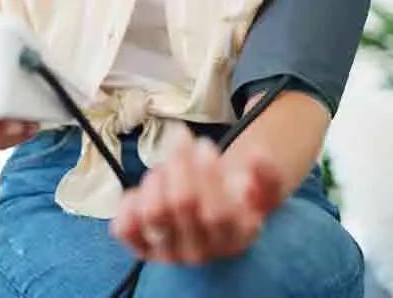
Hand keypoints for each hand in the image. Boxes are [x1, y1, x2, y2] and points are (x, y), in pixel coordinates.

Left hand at [110, 123, 282, 264]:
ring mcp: (167, 252)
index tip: (205, 146)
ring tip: (166, 166)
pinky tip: (146, 187)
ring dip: (157, 177)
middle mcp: (200, 252)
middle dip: (180, 161)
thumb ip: (268, 175)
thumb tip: (257, 156)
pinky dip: (130, 202)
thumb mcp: (263, 188)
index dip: (208, 173)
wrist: (213, 216)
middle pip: (182, 204)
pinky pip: (124, 228)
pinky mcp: (140, 248)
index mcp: (233, 238)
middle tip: (182, 139)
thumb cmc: (236, 198)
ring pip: (153, 213)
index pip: (218, 211)